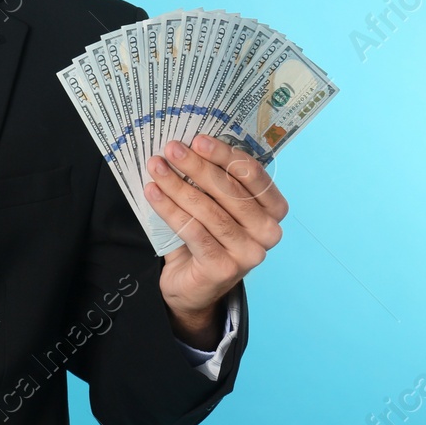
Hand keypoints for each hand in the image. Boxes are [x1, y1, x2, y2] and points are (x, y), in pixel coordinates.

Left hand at [144, 134, 286, 345]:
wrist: (192, 284)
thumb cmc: (205, 236)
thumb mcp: (212, 203)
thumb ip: (210, 180)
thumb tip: (186, 145)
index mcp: (272, 210)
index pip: (252, 175)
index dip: (225, 155)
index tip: (198, 140)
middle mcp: (268, 232)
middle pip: (229, 191)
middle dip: (196, 166)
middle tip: (171, 149)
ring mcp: (249, 253)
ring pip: (208, 210)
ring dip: (177, 185)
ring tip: (156, 167)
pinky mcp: (224, 268)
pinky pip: (193, 231)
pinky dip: (169, 209)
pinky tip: (153, 193)